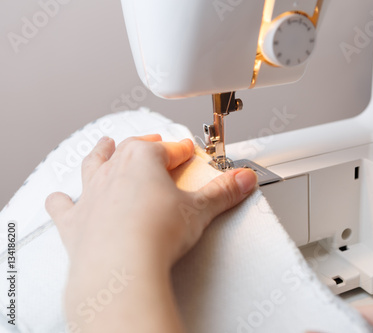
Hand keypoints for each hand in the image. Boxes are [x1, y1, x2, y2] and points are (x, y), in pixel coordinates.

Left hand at [45, 134, 257, 331]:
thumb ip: (223, 191)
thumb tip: (243, 179)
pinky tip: (59, 197)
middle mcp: (113, 171)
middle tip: (155, 142)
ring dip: (100, 154)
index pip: (168, 149)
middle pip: (130, 148)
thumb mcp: (199, 209)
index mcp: (143, 160)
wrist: (120, 265)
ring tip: (105, 145)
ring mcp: (92, 194)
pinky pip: (64, 206)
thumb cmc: (154, 233)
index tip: (188, 151)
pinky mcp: (75, 222)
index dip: (182, 150)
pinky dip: (62, 201)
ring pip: (93, 164)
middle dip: (145, 144)